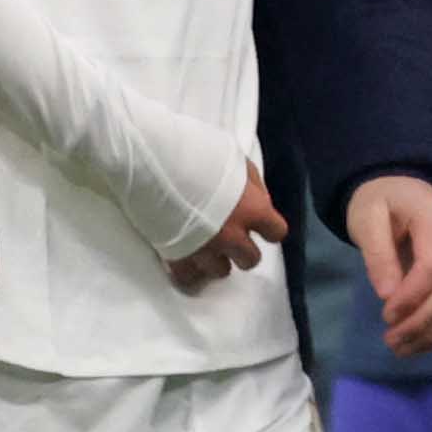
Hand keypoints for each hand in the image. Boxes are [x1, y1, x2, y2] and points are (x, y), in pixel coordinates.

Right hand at [168, 165, 284, 290]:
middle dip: (242, 250)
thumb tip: (260, 200)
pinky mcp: (176, 257)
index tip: (259, 226)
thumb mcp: (236, 159)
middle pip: (251, 260)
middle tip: (230, 238)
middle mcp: (233, 235)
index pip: (276, 232)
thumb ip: (252, 184)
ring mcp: (205, 249)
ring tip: (204, 246)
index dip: (268, 229)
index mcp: (252, 210)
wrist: (155, 163)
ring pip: (221, 272)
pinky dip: (188, 270)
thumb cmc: (198, 153)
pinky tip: (184, 257)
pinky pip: (188, 278)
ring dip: (216, 261)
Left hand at [346, 174, 431, 354]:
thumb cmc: (379, 202)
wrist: (399, 188)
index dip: (412, 296)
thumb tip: (388, 295)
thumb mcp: (367, 220)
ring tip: (402, 348)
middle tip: (391, 340)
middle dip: (422, 321)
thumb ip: (378, 255)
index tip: (385, 316)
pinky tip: (419, 341)